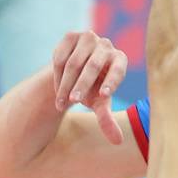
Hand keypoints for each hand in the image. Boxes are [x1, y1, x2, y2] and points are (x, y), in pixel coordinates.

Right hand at [51, 29, 126, 143]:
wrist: (73, 73)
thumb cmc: (92, 90)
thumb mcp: (99, 105)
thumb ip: (107, 120)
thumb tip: (118, 142)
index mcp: (120, 60)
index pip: (118, 69)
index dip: (111, 81)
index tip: (103, 96)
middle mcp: (106, 45)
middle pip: (93, 66)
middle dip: (81, 86)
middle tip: (72, 103)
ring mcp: (88, 38)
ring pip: (74, 63)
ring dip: (66, 84)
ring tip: (61, 103)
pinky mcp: (71, 36)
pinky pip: (61, 57)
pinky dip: (57, 75)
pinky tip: (58, 88)